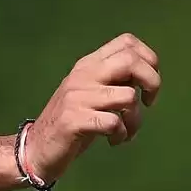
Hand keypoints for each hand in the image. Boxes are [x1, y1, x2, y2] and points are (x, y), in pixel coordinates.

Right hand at [22, 33, 160, 185]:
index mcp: (88, 64)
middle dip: (152, 82)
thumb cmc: (72, 121)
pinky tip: (113, 141)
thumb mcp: (91, 92)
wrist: (37, 147)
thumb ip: (113, 80)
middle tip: (148, 103)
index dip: (149, 59)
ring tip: (127, 132)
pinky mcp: (74, 120)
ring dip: (136, 120)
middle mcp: (82, 75)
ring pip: (128, 96)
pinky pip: (114, 122)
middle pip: (130, 61)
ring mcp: (77, 96)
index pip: (127, 42)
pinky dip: (121, 135)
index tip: (148, 84)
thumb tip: (148, 74)